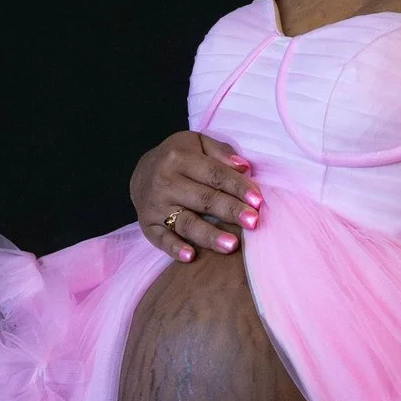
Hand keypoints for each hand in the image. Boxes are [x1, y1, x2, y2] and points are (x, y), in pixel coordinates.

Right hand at [130, 128, 260, 262]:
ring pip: (186, 223)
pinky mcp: (147, 225)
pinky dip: (174, 248)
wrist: (142, 171)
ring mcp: (155, 206)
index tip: (258, 201)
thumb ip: (221, 152)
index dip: (237, 187)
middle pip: (203, 199)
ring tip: (231, 245)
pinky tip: (190, 256)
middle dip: (230, 211)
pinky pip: (161, 239)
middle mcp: (165, 182)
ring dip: (209, 235)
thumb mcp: (197, 143)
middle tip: (253, 222)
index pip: (214, 174)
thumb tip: (244, 167)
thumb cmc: (179, 158)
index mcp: (179, 158)